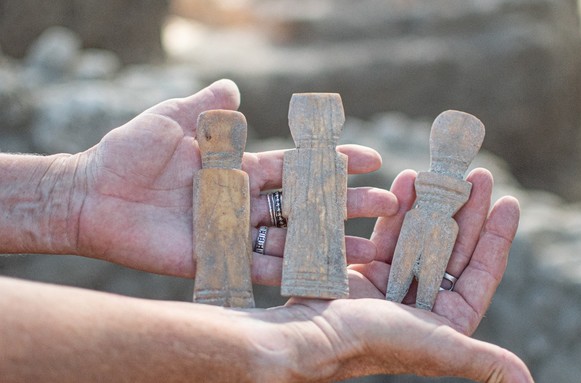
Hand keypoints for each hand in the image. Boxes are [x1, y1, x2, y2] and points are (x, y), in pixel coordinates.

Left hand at [71, 79, 396, 279]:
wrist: (92, 194)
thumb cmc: (127, 152)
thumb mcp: (171, 119)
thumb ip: (205, 106)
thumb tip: (233, 87)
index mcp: (238, 166)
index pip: (296, 164)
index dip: (332, 161)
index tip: (370, 159)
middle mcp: (244, 200)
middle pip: (306, 203)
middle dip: (348, 203)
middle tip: (389, 205)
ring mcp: (234, 232)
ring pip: (293, 239)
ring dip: (332, 243)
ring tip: (373, 249)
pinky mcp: (218, 259)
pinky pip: (262, 269)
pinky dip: (294, 273)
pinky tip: (328, 278)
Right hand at [244, 169, 531, 381]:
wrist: (313, 336)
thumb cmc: (376, 342)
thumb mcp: (437, 347)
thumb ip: (481, 361)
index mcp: (447, 319)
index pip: (481, 272)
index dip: (498, 237)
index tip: (509, 201)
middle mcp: (424, 301)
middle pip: (454, 247)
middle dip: (467, 210)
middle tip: (478, 175)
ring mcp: (395, 283)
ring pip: (423, 234)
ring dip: (434, 202)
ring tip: (444, 170)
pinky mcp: (367, 270)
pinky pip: (390, 233)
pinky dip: (400, 209)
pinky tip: (408, 181)